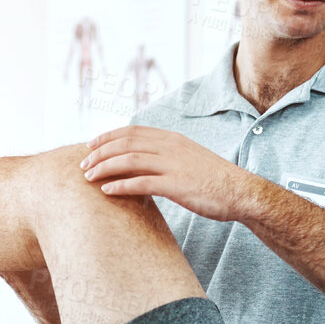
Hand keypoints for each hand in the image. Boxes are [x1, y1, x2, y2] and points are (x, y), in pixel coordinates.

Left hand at [78, 127, 250, 221]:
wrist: (241, 192)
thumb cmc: (214, 180)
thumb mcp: (188, 160)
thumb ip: (165, 158)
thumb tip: (141, 165)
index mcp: (172, 139)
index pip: (132, 131)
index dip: (107, 137)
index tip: (90, 146)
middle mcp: (170, 147)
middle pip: (126, 142)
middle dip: (99, 152)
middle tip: (83, 164)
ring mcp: (173, 165)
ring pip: (129, 160)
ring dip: (104, 167)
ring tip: (88, 177)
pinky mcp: (177, 185)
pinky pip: (141, 183)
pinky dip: (121, 185)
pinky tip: (107, 191)